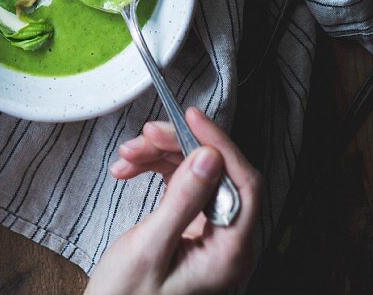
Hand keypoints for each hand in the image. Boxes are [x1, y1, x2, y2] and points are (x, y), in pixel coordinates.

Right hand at [86, 108, 260, 294]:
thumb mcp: (150, 249)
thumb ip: (182, 201)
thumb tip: (209, 157)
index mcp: (229, 254)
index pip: (244, 185)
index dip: (221, 145)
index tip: (192, 119)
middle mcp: (226, 241)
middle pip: (216, 172)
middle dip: (179, 147)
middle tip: (147, 134)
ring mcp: (209, 233)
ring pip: (196, 172)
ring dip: (160, 155)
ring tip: (129, 155)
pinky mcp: (190, 226)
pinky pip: (180, 184)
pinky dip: (155, 169)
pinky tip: (130, 169)